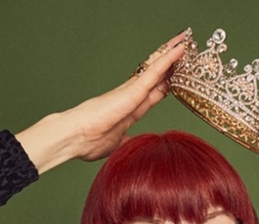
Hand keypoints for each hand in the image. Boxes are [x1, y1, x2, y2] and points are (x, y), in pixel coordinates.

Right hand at [16, 30, 186, 171]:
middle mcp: (130, 96)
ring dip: (170, 55)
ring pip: (155, 69)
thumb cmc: (88, 141)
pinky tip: (178, 51)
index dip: (164, 84)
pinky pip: (154, 73)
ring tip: (183, 41)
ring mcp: (130, 92)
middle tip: (182, 48)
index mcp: (128, 110)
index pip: (151, 94)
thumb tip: (135, 147)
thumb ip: (127, 142)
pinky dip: (167, 61)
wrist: (74, 137)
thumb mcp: (117, 144)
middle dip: (168, 64)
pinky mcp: (131, 92)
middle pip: (154, 76)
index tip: (175, 77)